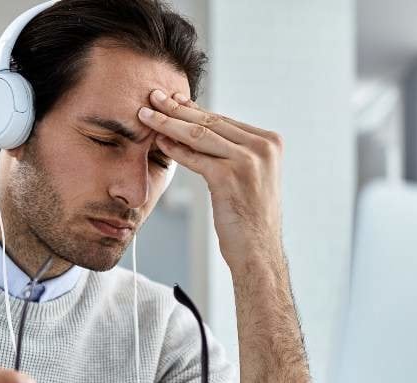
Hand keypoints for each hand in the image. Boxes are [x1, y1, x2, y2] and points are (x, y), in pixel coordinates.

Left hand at [138, 89, 284, 269]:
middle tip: (153, 96)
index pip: (224, 120)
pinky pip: (195, 157)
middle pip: (211, 122)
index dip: (194, 109)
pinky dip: (174, 149)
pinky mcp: (230, 176)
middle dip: (177, 109)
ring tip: (146, 114)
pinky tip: (158, 141)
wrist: (258, 252)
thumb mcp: (249, 177)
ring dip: (169, 123)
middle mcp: (263, 147)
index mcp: (270, 142)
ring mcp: (249, 160)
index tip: (172, 100)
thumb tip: (201, 128)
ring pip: (200, 135)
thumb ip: (234, 152)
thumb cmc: (250, 219)